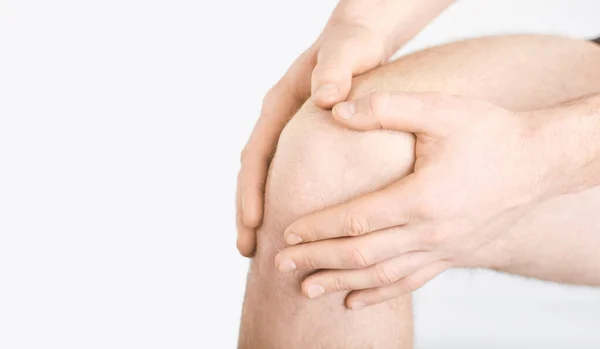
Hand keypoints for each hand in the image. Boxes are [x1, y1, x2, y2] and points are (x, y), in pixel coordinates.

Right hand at [236, 0, 455, 255]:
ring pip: (266, 177)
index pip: (257, 154)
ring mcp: (288, 133)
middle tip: (247, 249)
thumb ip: (336, 70)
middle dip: (248, 211)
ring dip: (261, 211)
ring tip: (258, 248)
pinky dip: (283, 200)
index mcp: (279, 105)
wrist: (359, 39)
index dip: (252, 190)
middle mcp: (278, 122)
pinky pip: (287, 175)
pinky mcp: (305, 143)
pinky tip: (294, 224)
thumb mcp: (347, 52)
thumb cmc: (352, 45)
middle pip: (254, 172)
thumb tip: (327, 99)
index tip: (252, 223)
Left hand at [275, 91, 553, 307]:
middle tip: (280, 266)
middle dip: (318, 260)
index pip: (357, 219)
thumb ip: (386, 109)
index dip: (318, 226)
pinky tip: (354, 301)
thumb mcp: (440, 109)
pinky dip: (379, 294)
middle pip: (362, 254)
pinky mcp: (453, 255)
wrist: (539, 162)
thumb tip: (336, 110)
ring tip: (307, 289)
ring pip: (382, 276)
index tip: (286, 231)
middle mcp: (431, 232)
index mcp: (423, 197)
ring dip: (341, 284)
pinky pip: (410, 282)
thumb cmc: (490, 132)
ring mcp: (443, 249)